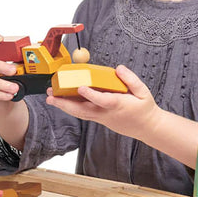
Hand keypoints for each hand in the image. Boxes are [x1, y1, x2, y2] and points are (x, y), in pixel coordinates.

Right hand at [0, 31, 20, 106]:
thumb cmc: (10, 81)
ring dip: (4, 84)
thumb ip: (20, 59)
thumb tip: (38, 50)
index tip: (0, 39)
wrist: (5, 103)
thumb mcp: (14, 69)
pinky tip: (10, 95)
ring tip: (15, 87)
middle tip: (13, 70)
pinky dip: (3, 95)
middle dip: (1, 67)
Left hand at [46, 65, 161, 140]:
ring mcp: (102, 118)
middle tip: (51, 97)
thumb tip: (119, 68)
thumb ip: (131, 80)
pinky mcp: (99, 119)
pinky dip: (71, 108)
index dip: (91, 95)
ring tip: (50, 98)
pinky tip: (61, 101)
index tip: (80, 88)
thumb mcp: (143, 92)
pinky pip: (82, 114)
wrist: (147, 128)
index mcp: (118, 105)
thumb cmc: (144, 108)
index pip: (103, 100)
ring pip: (80, 114)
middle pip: (83, 111)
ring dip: (64, 106)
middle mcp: (107, 113)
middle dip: (65, 104)